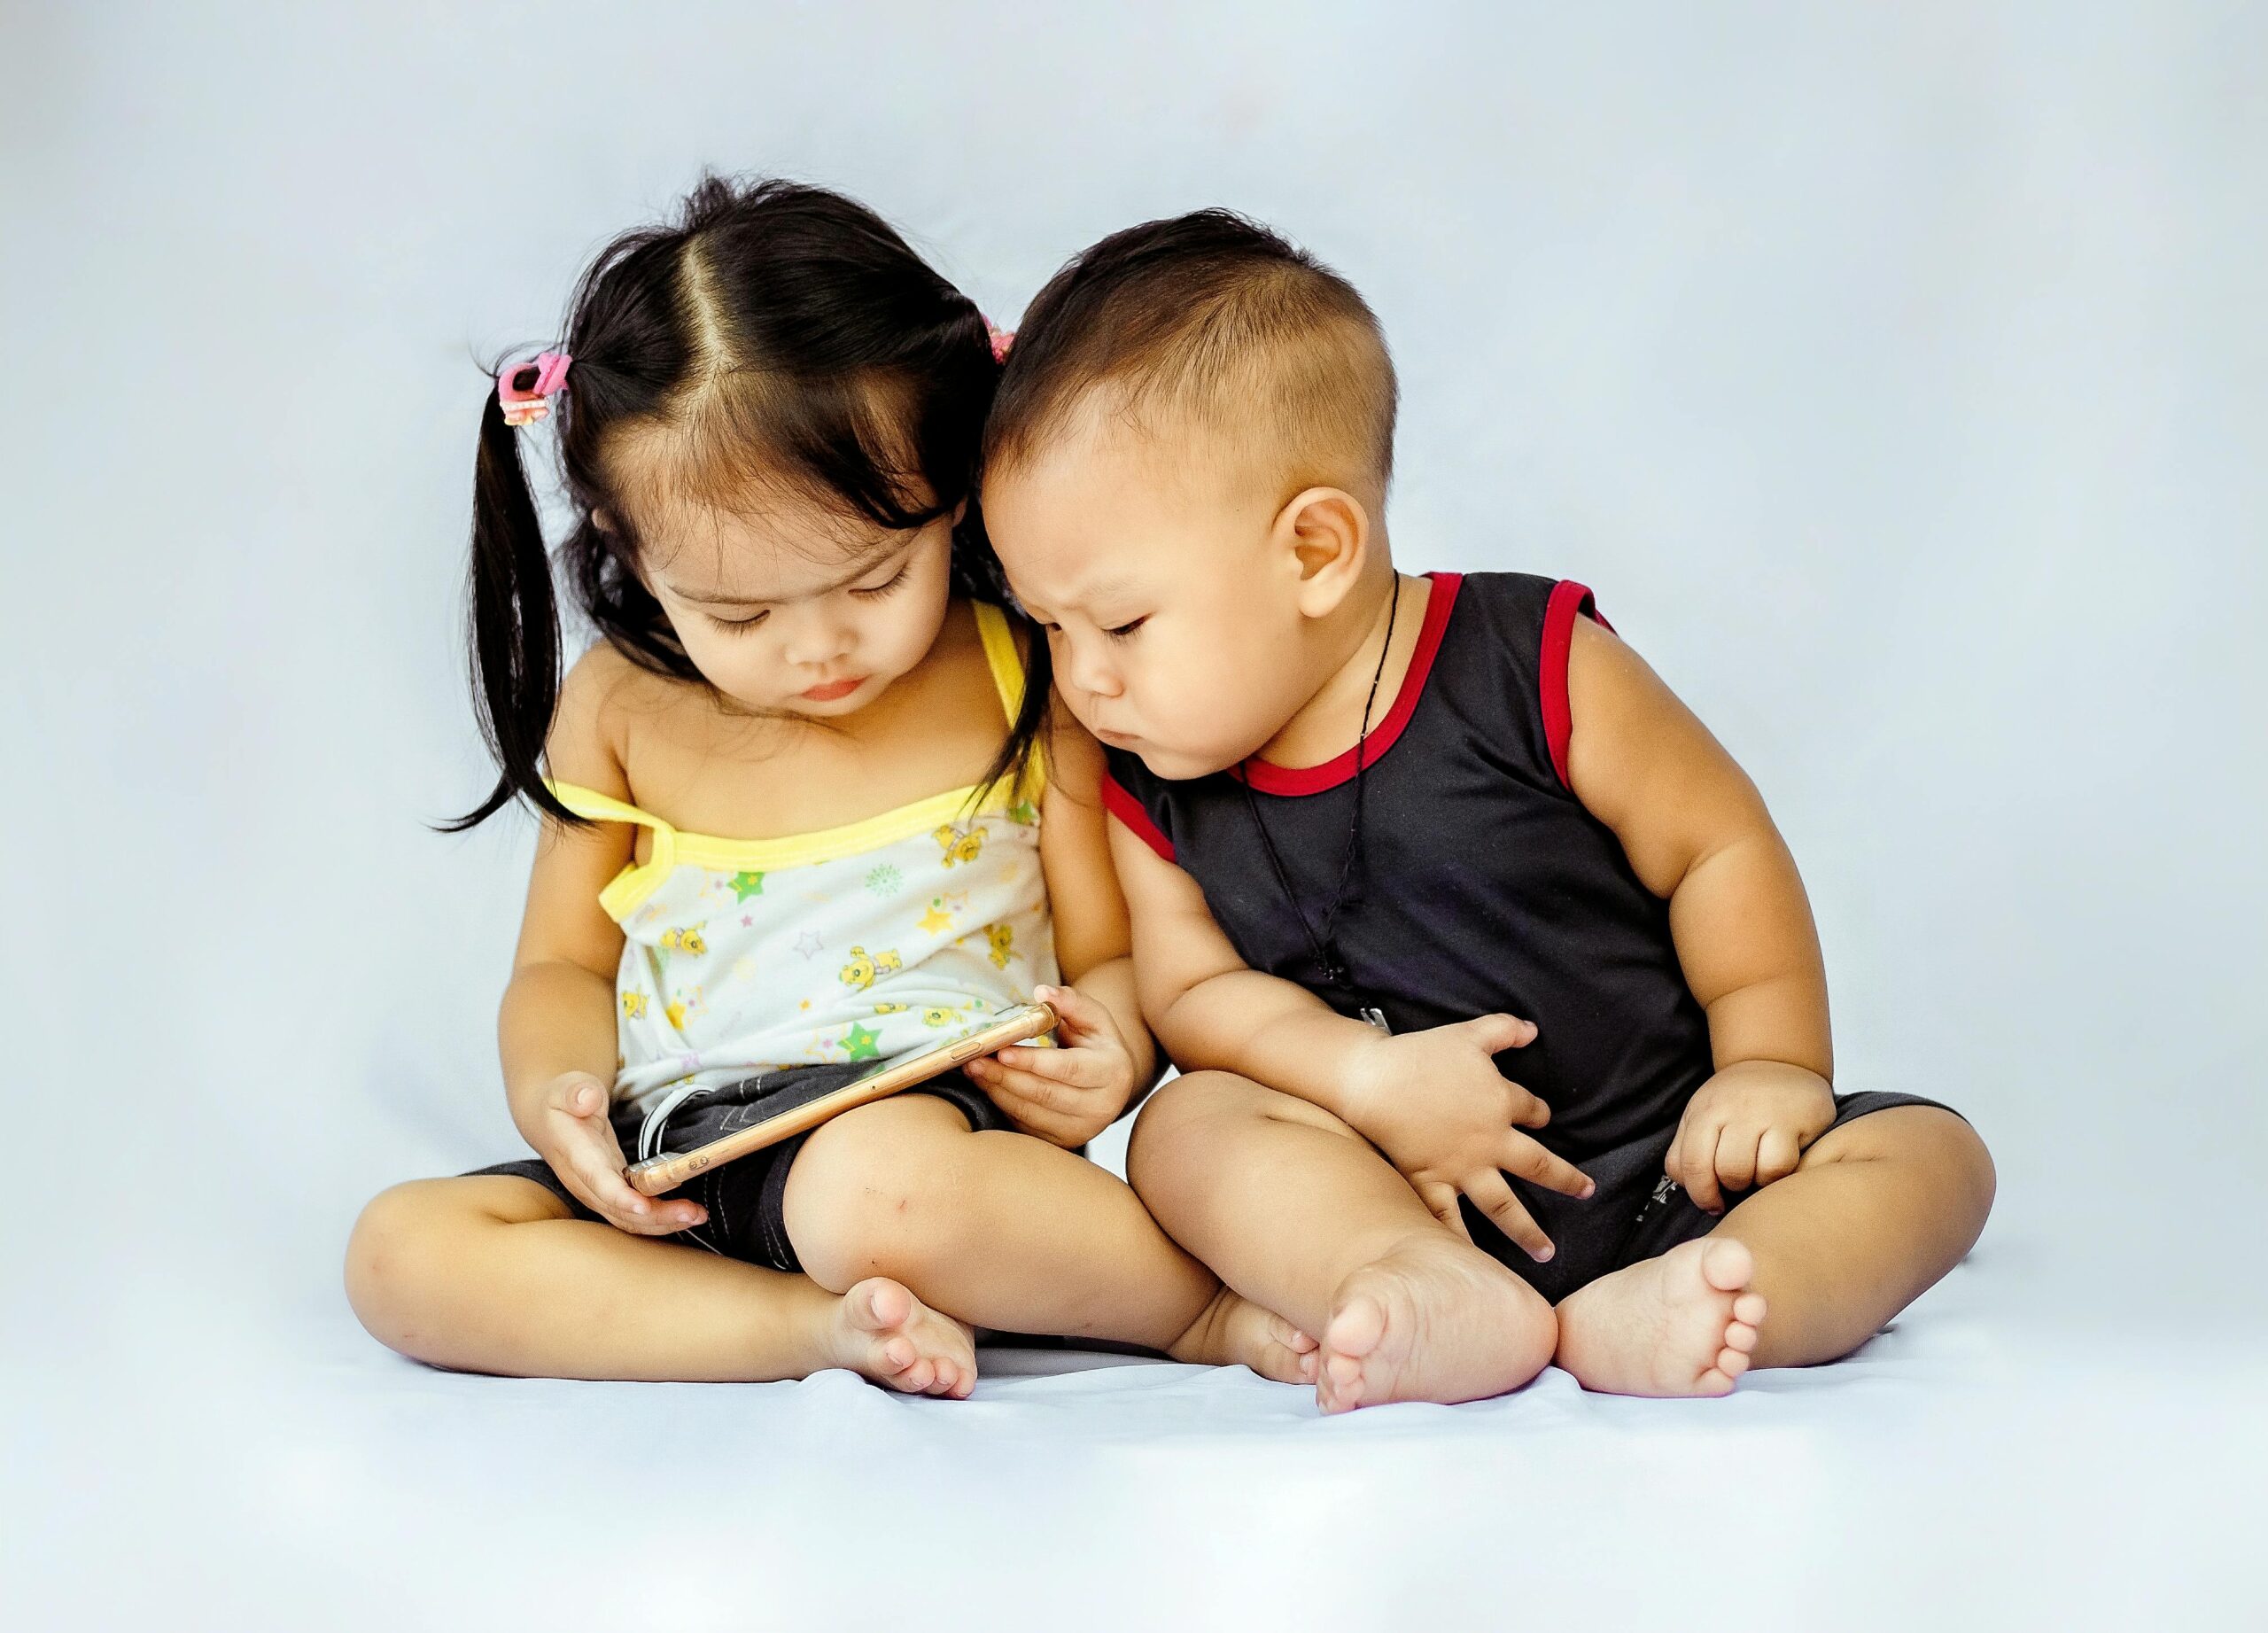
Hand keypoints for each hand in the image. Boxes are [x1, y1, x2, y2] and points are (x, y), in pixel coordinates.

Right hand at [528, 1071, 707, 1235]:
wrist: (548, 1121)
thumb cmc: (561, 1102)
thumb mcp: (566, 1088)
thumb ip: (577, 1092)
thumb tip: (588, 1099)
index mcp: (574, 1153)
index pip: (596, 1179)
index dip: (618, 1196)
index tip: (643, 1206)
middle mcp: (584, 1181)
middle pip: (618, 1208)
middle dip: (655, 1215)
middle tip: (693, 1213)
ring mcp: (596, 1192)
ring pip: (627, 1218)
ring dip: (662, 1221)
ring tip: (696, 1216)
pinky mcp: (610, 1194)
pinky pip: (632, 1214)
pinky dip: (658, 1218)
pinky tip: (685, 1214)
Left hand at [962, 983, 1138, 1147]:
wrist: (1110, 1081)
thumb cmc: (1097, 1044)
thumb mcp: (1094, 1018)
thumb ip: (1070, 1002)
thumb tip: (1043, 993)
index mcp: (1113, 1072)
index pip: (1068, 1069)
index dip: (1033, 1061)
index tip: (1002, 1051)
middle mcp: (1102, 1107)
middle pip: (1045, 1094)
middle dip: (1006, 1076)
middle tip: (975, 1059)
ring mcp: (1083, 1129)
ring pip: (1031, 1113)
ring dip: (998, 1091)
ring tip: (974, 1070)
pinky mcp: (1064, 1141)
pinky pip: (1026, 1126)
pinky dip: (1003, 1105)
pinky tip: (988, 1086)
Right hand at [1340, 1014, 1594, 1260]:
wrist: (1375, 1079)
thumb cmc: (1422, 1054)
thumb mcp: (1469, 1033)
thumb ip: (1504, 1030)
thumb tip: (1533, 1029)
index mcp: (1500, 1104)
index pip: (1533, 1111)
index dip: (1540, 1113)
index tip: (1542, 1117)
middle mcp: (1489, 1142)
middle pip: (1537, 1165)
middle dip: (1565, 1180)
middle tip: (1586, 1192)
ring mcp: (1461, 1167)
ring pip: (1502, 1206)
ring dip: (1526, 1230)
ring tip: (1546, 1253)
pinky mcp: (1430, 1181)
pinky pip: (1446, 1218)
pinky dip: (1457, 1241)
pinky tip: (1470, 1265)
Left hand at [1667, 1059, 1835, 1214]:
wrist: (1779, 1061)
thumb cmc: (1738, 1100)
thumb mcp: (1704, 1114)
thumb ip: (1687, 1148)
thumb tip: (1686, 1186)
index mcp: (1702, 1112)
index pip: (1686, 1164)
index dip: (1698, 1193)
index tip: (1712, 1203)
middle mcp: (1729, 1109)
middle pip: (1716, 1170)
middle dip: (1725, 1189)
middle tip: (1737, 1184)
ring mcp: (1761, 1113)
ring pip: (1745, 1171)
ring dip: (1751, 1183)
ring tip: (1759, 1172)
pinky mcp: (1794, 1120)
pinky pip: (1778, 1165)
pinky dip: (1778, 1175)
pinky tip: (1781, 1163)